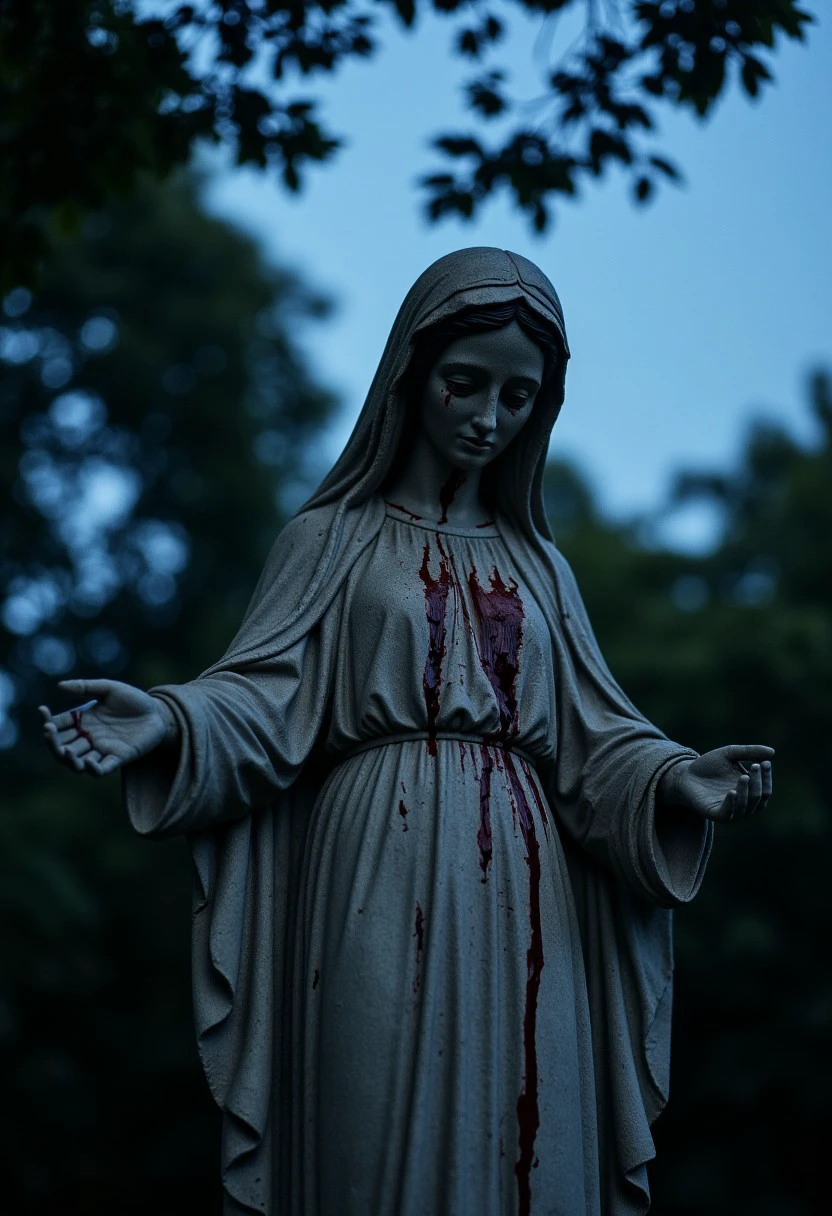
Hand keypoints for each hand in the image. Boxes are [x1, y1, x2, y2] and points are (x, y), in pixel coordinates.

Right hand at [39, 679, 177, 777]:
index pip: (59, 725)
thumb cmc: (134, 700)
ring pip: (77, 762)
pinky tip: (88, 762)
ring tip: (66, 751)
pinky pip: (102, 769)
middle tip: (48, 732)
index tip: (42, 711)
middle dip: (53, 742)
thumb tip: (60, 685)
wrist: (159, 712)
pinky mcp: (119, 758)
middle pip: (63, 746)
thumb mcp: (109, 689)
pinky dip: (94, 769)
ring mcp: (103, 749)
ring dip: (69, 759)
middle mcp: (89, 737)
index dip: (48, 721)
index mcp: (83, 720)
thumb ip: (86, 687)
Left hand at [658, 744, 773, 823]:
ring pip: (746, 807)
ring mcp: (729, 811)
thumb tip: (773, 752)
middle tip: (754, 766)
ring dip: (747, 792)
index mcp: (748, 792)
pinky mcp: (715, 815)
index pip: (765, 790)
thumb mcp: (730, 754)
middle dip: (759, 782)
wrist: (684, 773)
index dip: (767, 778)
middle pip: (758, 798)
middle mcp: (742, 804)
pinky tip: (732, 792)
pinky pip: (728, 814)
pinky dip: (732, 804)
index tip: (765, 763)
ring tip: (744, 776)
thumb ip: (749, 752)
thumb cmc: (708, 765)